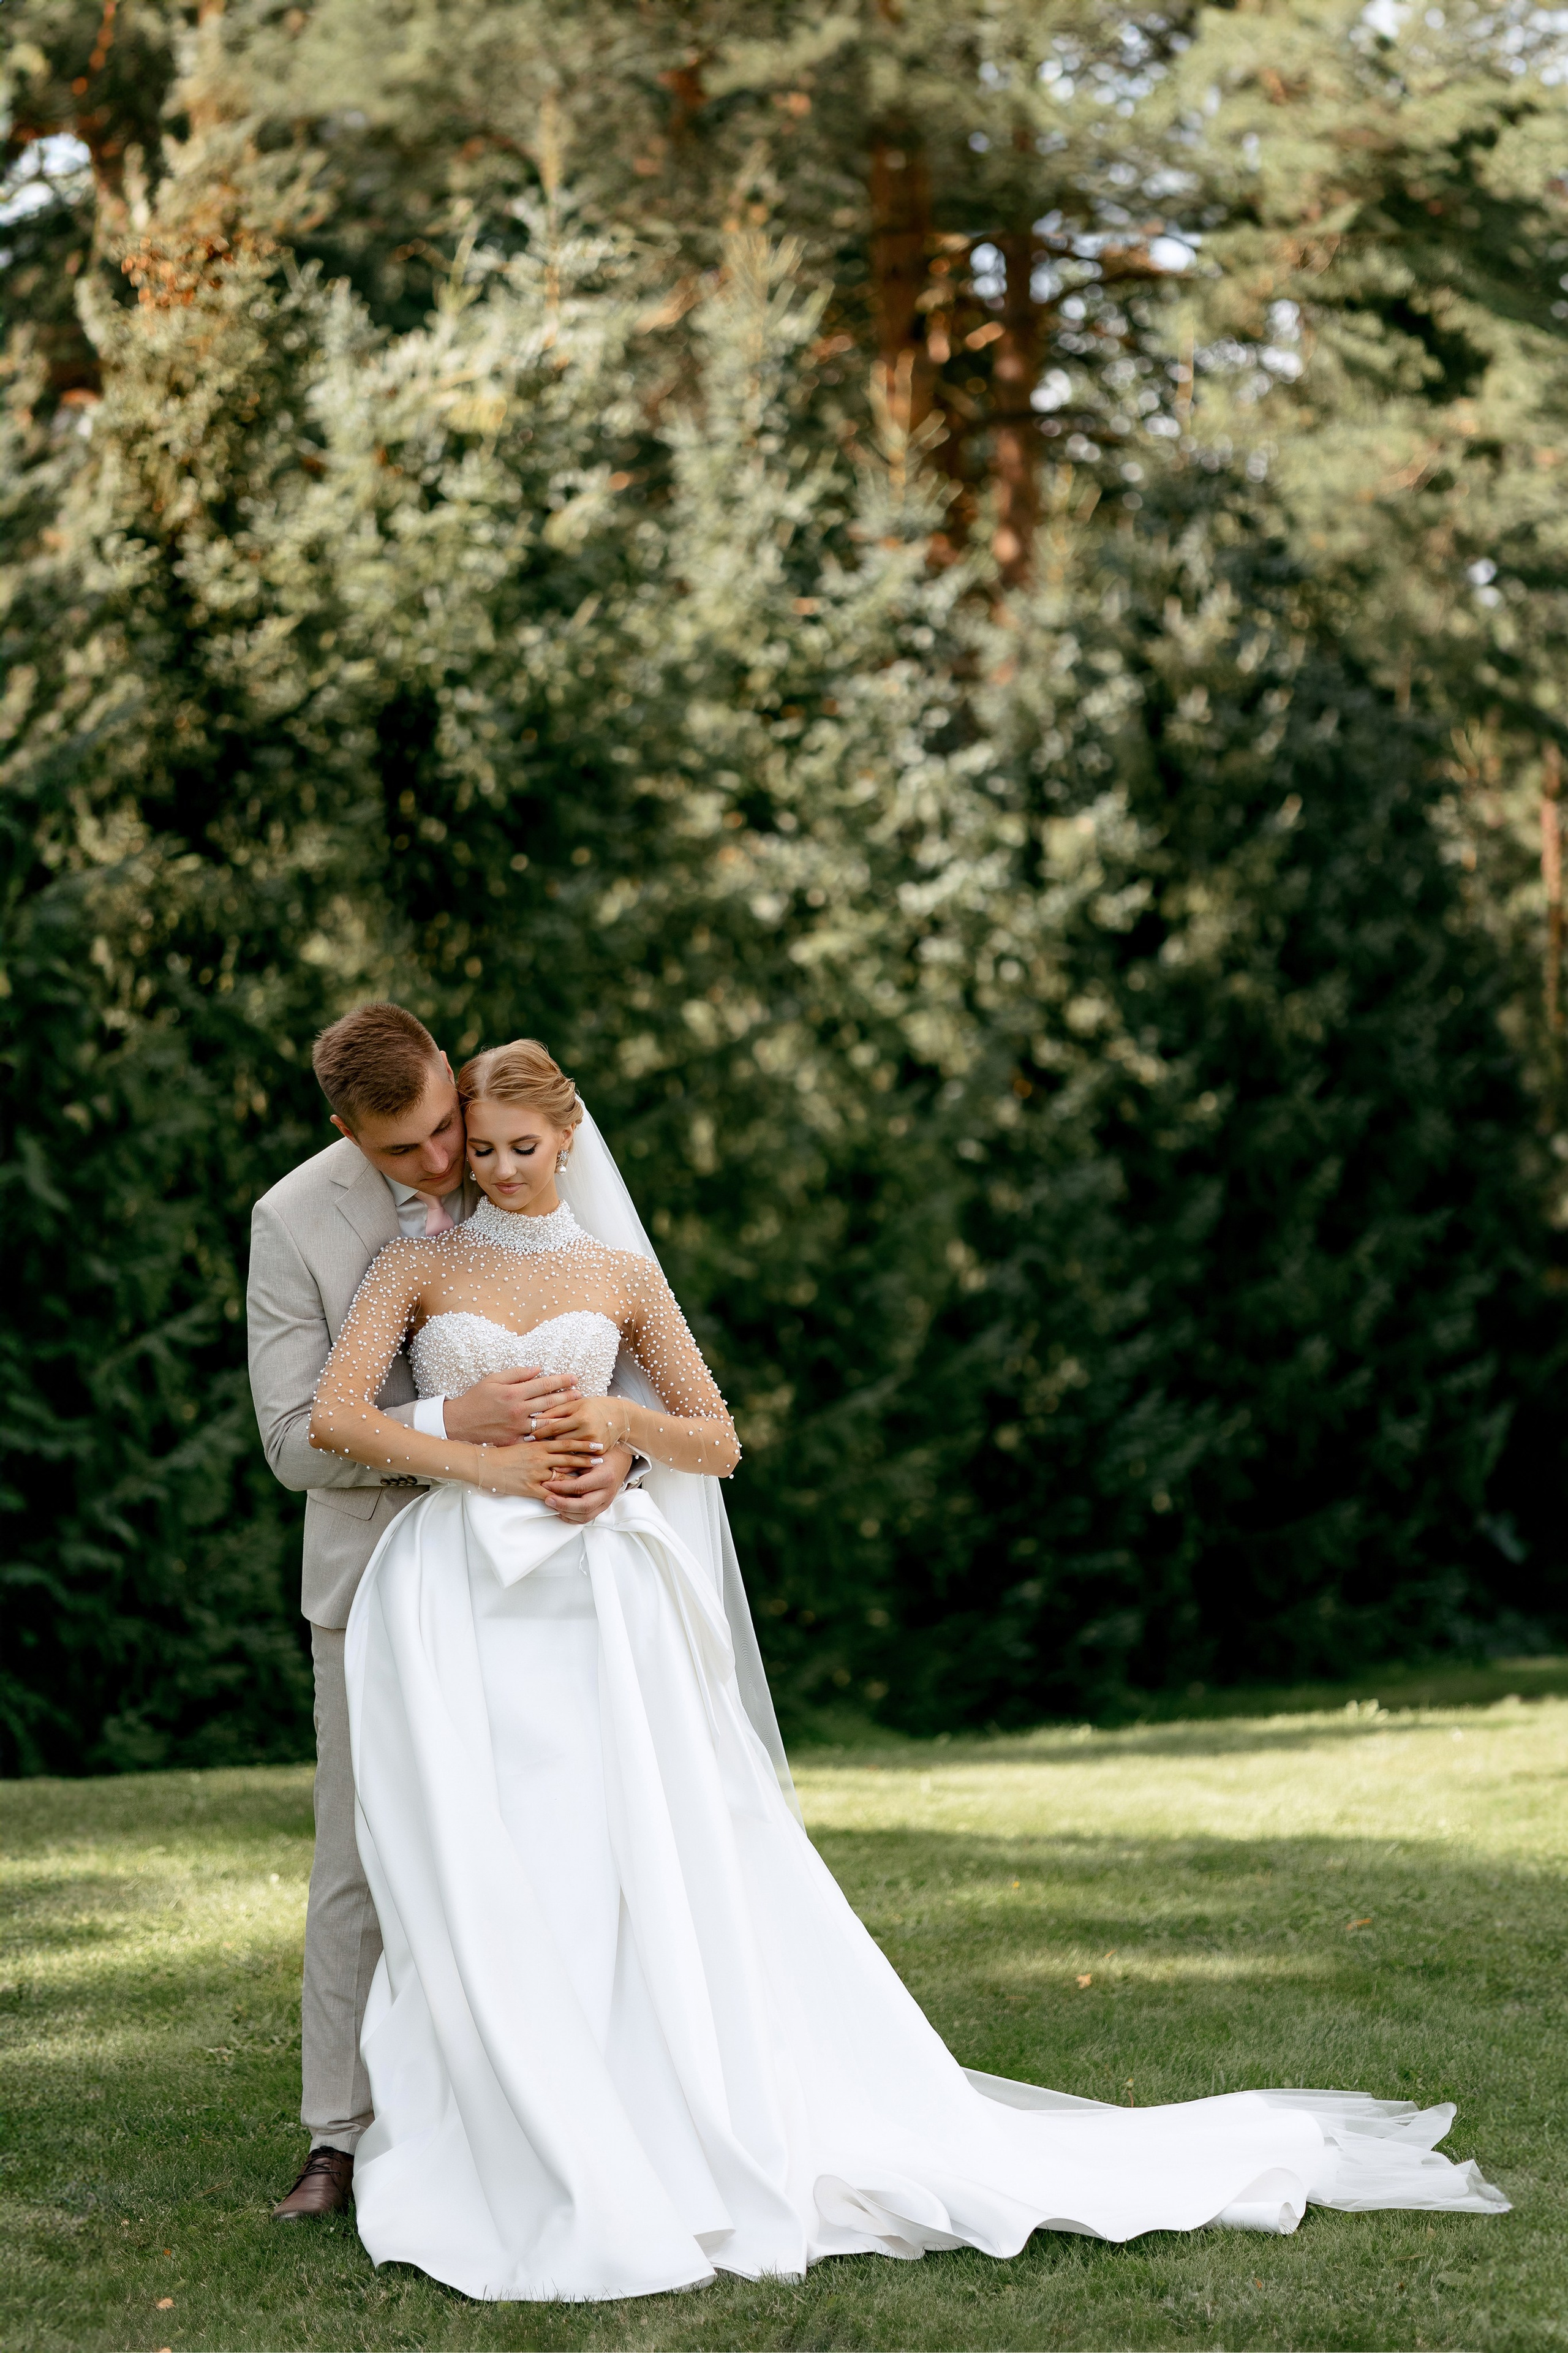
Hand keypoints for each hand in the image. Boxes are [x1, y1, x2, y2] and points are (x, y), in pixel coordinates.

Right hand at [444, 1365, 580, 1447]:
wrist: (458, 1423)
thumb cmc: (476, 1399)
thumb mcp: (493, 1379)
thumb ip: (517, 1373)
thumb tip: (538, 1369)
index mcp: (514, 1393)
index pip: (544, 1384)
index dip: (561, 1380)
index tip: (574, 1377)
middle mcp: (518, 1410)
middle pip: (550, 1402)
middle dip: (568, 1396)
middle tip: (581, 1394)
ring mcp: (517, 1427)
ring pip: (547, 1421)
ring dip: (564, 1416)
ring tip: (576, 1411)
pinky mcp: (514, 1441)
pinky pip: (535, 1438)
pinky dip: (548, 1436)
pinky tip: (561, 1434)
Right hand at [471, 1432, 596, 1499]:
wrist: (485, 1464)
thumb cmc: (503, 1453)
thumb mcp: (523, 1444)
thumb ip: (539, 1443)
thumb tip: (553, 1441)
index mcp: (539, 1446)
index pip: (566, 1443)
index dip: (583, 1444)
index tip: (597, 1443)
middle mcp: (540, 1459)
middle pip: (569, 1459)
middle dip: (587, 1460)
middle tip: (603, 1460)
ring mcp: (536, 1474)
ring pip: (562, 1477)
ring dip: (578, 1479)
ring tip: (593, 1479)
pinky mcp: (529, 1488)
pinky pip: (549, 1494)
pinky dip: (561, 1497)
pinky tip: (572, 1500)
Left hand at [528, 1394, 631, 1452]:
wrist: (622, 1416)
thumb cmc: (596, 1406)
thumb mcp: (577, 1403)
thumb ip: (557, 1410)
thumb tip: (535, 1416)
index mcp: (581, 1417)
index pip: (554, 1427)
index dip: (539, 1432)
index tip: (528, 1436)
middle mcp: (587, 1431)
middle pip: (559, 1441)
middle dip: (546, 1442)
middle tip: (531, 1446)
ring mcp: (594, 1443)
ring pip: (567, 1451)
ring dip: (556, 1452)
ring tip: (542, 1455)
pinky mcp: (599, 1452)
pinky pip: (579, 1458)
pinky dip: (569, 1459)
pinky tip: (559, 1462)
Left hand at [543, 1444, 634, 1525]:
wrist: (621, 1461)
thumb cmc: (606, 1455)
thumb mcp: (589, 1455)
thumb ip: (572, 1463)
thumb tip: (553, 1470)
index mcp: (605, 1477)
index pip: (580, 1487)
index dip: (561, 1487)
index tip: (547, 1485)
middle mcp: (607, 1493)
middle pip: (584, 1506)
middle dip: (562, 1505)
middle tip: (547, 1499)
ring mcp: (606, 1503)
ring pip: (584, 1516)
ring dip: (566, 1513)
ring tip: (552, 1504)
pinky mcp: (602, 1508)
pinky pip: (586, 1519)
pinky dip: (571, 1517)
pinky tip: (561, 1510)